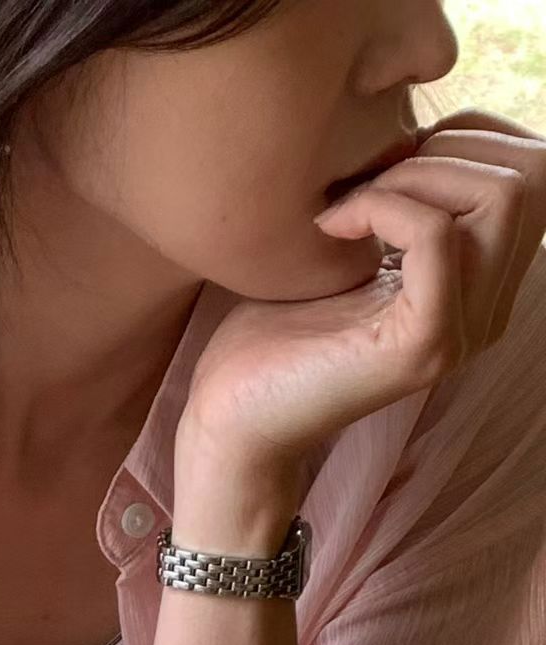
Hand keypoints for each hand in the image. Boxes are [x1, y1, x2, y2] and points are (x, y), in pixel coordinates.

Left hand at [180, 109, 545, 473]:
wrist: (232, 416)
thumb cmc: (274, 330)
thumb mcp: (353, 245)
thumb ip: (403, 194)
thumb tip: (421, 126)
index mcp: (480, 282)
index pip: (532, 171)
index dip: (467, 137)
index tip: (387, 166)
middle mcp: (488, 309)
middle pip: (533, 175)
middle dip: (448, 148)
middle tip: (368, 185)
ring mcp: (463, 331)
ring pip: (502, 196)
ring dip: (416, 175)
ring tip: (349, 207)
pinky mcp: (424, 346)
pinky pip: (438, 235)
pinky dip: (381, 207)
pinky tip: (329, 229)